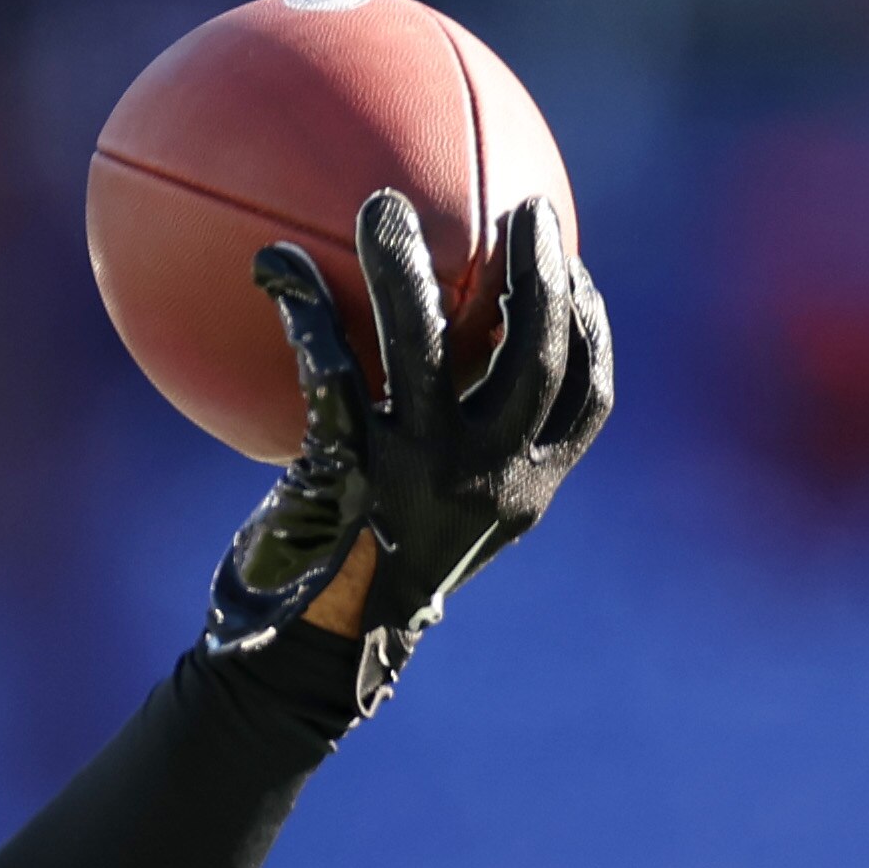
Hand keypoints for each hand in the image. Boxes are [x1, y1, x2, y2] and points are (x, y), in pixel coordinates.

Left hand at [205, 190, 612, 711]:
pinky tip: (278, 269)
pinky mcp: (348, 472)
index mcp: (524, 494)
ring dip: (408, 268)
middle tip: (528, 208)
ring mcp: (421, 475)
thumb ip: (444, 459)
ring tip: (384, 208)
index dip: (590, 326)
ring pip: (431, 347)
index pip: (587, 399)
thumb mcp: (422, 525)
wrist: (298, 660)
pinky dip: (306, 314)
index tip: (577, 269)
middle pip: (537, 356)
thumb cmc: (350, 586)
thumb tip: (431, 368)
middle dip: (539, 273)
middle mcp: (488, 482)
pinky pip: (331, 373)